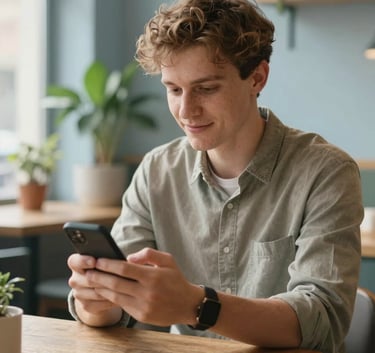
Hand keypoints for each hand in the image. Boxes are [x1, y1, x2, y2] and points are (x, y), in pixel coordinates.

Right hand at [67, 253, 122, 319]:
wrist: (100, 290)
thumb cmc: (105, 269)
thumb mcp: (105, 261)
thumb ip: (108, 257)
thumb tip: (126, 258)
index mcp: (76, 263)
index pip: (74, 261)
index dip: (83, 261)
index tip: (94, 261)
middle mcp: (74, 279)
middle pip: (88, 278)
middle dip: (104, 277)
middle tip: (118, 276)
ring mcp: (78, 294)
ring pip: (96, 292)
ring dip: (110, 290)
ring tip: (124, 286)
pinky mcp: (85, 305)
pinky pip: (99, 304)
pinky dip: (110, 300)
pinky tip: (121, 297)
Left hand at [87, 248, 203, 326]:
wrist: (187, 305)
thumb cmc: (176, 279)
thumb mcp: (168, 260)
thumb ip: (148, 254)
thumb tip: (128, 258)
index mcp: (152, 276)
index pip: (124, 269)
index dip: (108, 264)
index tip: (98, 260)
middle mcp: (147, 292)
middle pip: (116, 283)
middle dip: (99, 276)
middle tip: (87, 271)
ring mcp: (143, 306)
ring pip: (116, 296)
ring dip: (101, 288)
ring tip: (91, 281)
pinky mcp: (141, 316)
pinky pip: (122, 305)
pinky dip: (111, 298)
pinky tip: (104, 291)